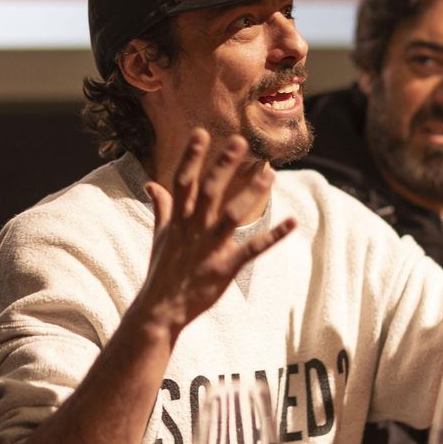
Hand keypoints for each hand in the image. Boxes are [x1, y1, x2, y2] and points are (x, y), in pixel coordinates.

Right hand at [127, 130, 295, 340]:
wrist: (160, 310)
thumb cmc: (162, 270)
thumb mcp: (161, 236)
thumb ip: (162, 208)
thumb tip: (151, 184)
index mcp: (178, 220)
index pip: (183, 181)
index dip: (192, 157)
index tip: (202, 132)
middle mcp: (193, 230)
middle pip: (210, 191)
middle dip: (224, 166)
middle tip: (241, 141)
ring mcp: (209, 249)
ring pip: (231, 215)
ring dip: (251, 193)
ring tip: (270, 173)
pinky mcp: (224, 268)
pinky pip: (252, 249)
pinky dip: (273, 236)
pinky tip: (292, 223)